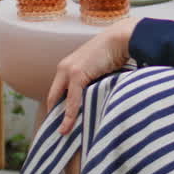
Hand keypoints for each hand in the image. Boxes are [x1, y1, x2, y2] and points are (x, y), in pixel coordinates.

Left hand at [47, 17, 138, 134]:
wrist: (119, 39)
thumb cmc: (114, 53)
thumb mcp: (98, 70)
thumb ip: (91, 82)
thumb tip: (93, 99)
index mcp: (67, 66)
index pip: (57, 91)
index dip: (57, 107)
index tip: (59, 122)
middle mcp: (64, 68)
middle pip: (53, 97)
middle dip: (54, 115)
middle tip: (57, 132)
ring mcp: (69, 71)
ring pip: (60, 101)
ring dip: (61, 118)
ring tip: (62, 134)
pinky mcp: (77, 74)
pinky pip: (72, 100)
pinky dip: (70, 115)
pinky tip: (68, 127)